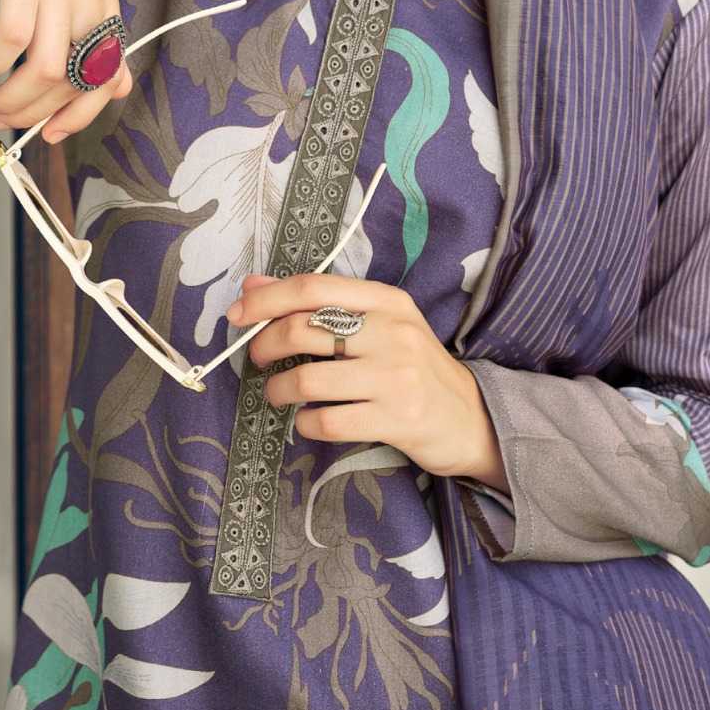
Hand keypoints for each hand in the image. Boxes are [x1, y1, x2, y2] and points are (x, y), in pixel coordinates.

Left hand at [225, 272, 500, 482]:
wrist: (471, 418)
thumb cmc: (413, 367)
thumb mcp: (376, 324)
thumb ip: (318, 304)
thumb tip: (253, 285)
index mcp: (386, 300)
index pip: (314, 286)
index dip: (267, 298)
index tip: (237, 314)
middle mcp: (392, 331)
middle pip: (304, 329)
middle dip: (265, 345)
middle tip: (256, 359)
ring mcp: (395, 376)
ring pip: (308, 379)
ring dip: (278, 390)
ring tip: (277, 395)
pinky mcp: (396, 419)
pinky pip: (327, 422)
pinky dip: (305, 424)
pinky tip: (308, 421)